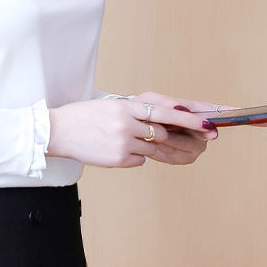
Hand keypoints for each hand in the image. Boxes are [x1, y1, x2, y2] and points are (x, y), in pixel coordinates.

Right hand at [46, 92, 217, 168]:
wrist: (58, 131)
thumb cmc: (84, 116)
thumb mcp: (110, 106)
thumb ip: (135, 112)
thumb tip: (162, 123)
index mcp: (125, 107)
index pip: (164, 112)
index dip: (188, 119)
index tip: (208, 123)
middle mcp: (126, 125)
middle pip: (163, 133)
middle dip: (181, 137)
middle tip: (203, 139)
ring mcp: (123, 144)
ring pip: (154, 148)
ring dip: (157, 147)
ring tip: (148, 143)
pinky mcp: (118, 160)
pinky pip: (139, 159)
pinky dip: (136, 155)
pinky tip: (120, 149)